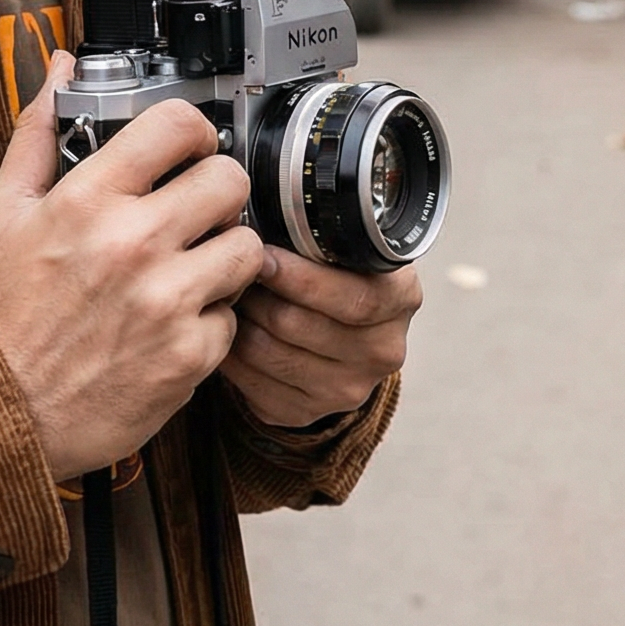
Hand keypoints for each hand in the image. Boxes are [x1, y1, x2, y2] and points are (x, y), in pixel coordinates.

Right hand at [0, 55, 264, 481]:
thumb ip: (38, 132)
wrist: (4, 408)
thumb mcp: (7, 209)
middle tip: (197, 208)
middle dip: (216, 190)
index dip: (192, 130)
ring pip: (246, 247)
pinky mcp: (189, 354)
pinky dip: (212, 319)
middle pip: (228, 180)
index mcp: (89, 199)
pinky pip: (233, 315)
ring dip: (224, 254)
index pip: (178, 125)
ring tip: (191, 265)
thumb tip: (59, 68)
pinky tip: (177, 319)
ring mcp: (166, 301)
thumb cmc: (8, 308)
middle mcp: (133, 243)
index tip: (187, 148)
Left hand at [220, 247, 421, 428]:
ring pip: (271, 354)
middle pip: (302, 325)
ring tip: (224, 295)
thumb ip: (320, 231)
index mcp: (400, 298)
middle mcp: (383, 350)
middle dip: (257, 295)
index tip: (263, 255)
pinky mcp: (308, 412)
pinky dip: (231, 354)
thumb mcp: (342, 244)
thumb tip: (262, 213)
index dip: (302, 278)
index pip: (356, 297)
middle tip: (228, 270)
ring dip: (238, 322)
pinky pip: (253, 384)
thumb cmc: (330, 270)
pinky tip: (226, 329)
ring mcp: (348, 388)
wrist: (336, 330)